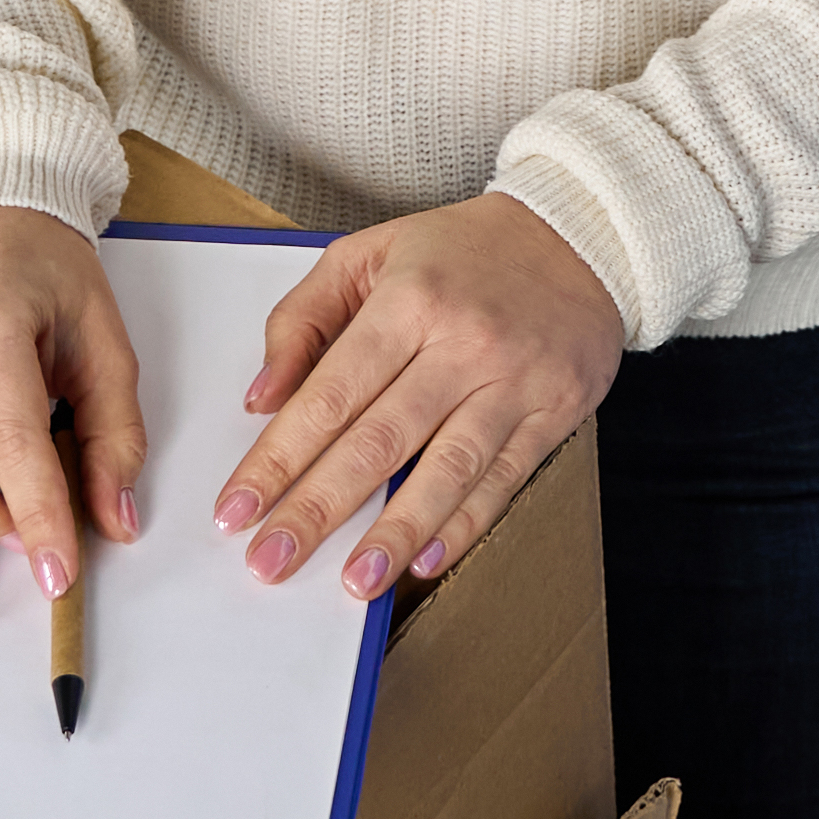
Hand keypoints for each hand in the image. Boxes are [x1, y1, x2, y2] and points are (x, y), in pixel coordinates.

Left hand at [219, 197, 620, 600]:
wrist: (580, 237)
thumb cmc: (463, 250)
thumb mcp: (369, 253)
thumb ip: (303, 319)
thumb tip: (261, 399)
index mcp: (409, 301)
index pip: (330, 394)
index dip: (278, 458)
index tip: (238, 507)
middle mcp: (463, 344)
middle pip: (379, 441)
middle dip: (318, 509)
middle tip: (272, 560)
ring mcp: (513, 383)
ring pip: (447, 470)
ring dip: (395, 532)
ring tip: (354, 581)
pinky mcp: (554, 412)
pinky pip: (504, 481)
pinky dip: (464, 525)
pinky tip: (425, 560)